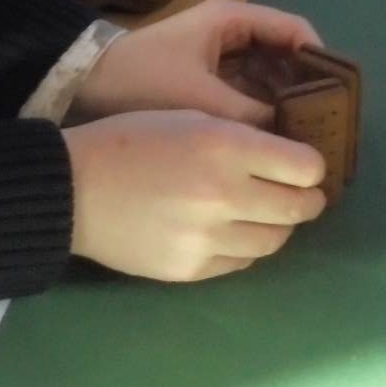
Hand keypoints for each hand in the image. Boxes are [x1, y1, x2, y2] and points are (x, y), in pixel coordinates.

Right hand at [65, 110, 326, 280]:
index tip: (305, 164)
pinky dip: (246, 245)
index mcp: (226, 147)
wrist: (73, 189)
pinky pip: (242, 262)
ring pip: (276, 240)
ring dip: (279, 225)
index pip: (306, 166)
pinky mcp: (192, 270)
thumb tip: (290, 160)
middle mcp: (225, 195)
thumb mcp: (191, 116)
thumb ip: (244, 138)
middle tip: (300, 192)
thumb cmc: (132, 139)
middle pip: (300, 207)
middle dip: (308, 198)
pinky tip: (232, 230)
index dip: (312, 164)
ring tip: (266, 212)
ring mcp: (209, 239)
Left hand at [76, 0, 321, 121]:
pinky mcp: (208, 78)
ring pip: (269, 75)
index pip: (296, 30)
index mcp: (232, 20)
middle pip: (286, 53)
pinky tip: (276, 141)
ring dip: (287, 102)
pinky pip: (250, 91)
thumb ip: (252, 118)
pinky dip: (264, 111)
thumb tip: (297, 141)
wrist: (84, 90)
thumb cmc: (143, 81)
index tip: (337, 98)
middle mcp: (231, 31)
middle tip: (326, 126)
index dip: (321, 61)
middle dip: (307, 87)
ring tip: (307, 138)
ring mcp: (219, 55)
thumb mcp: (201, 101)